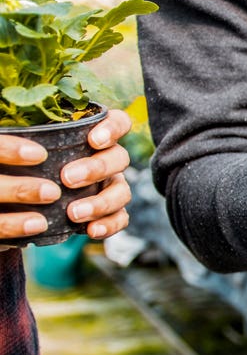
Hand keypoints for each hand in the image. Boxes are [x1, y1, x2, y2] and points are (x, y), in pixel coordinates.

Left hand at [0, 109, 132, 246]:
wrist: (26, 197)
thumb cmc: (28, 161)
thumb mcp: (28, 146)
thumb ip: (29, 138)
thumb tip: (15, 135)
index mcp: (95, 136)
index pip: (118, 123)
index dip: (112, 129)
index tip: (93, 140)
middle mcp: (109, 159)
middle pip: (119, 158)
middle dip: (96, 168)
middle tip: (67, 179)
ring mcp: (112, 185)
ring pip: (122, 191)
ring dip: (100, 202)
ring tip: (74, 213)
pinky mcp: (112, 211)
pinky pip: (120, 219)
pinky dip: (108, 225)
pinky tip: (90, 231)